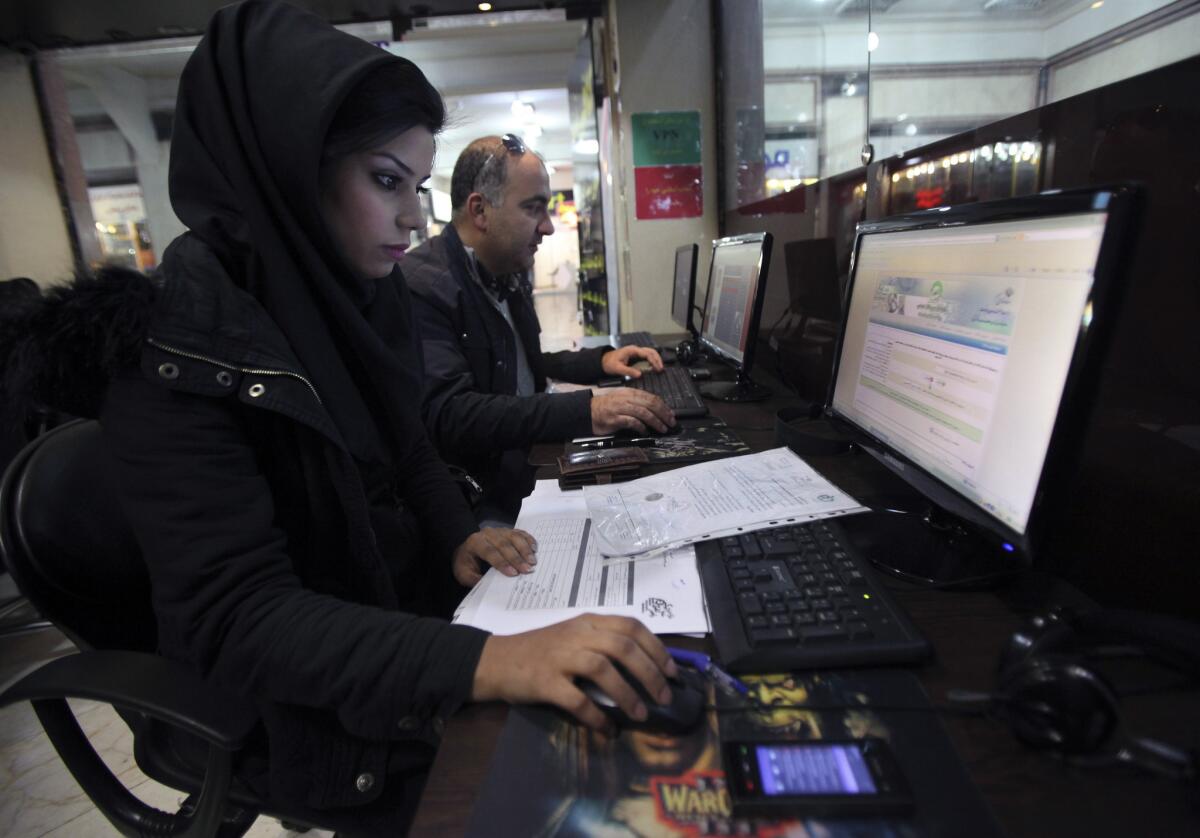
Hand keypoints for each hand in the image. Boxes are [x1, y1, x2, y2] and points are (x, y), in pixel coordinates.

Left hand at [452, 528, 537, 585]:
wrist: (467, 549)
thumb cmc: (466, 563)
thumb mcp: (464, 574)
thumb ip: (474, 579)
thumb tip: (487, 587)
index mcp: (475, 543)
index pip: (490, 552)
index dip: (502, 563)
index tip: (513, 573)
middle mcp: (488, 534)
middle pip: (504, 544)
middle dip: (516, 558)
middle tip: (527, 569)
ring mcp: (499, 531)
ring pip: (514, 537)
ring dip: (524, 549)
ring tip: (533, 561)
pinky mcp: (508, 531)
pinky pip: (520, 533)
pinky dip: (528, 539)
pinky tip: (534, 548)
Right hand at [471, 614, 679, 729]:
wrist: (495, 660)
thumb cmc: (539, 650)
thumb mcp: (573, 637)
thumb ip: (603, 644)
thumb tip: (645, 669)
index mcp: (588, 622)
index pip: (632, 627)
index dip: (657, 649)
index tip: (672, 672)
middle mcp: (577, 634)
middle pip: (624, 647)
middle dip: (650, 673)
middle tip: (664, 698)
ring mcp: (560, 656)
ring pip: (604, 669)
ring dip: (628, 694)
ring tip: (641, 714)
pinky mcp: (545, 681)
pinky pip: (577, 699)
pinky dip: (596, 715)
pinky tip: (607, 729)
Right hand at [591, 388, 673, 433]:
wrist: (587, 410)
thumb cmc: (607, 407)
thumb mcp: (623, 400)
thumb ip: (637, 403)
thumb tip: (655, 411)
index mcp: (630, 392)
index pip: (651, 397)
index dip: (663, 406)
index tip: (670, 414)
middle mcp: (626, 398)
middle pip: (650, 404)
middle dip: (663, 414)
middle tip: (670, 422)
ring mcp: (620, 408)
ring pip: (644, 412)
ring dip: (656, 421)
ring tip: (662, 428)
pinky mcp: (615, 419)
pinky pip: (632, 422)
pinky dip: (641, 427)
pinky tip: (645, 432)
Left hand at [602, 345, 663, 377]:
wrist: (604, 361)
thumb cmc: (609, 363)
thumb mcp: (617, 369)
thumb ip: (628, 371)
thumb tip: (640, 374)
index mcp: (632, 350)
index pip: (646, 353)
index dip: (653, 361)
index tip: (657, 368)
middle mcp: (635, 349)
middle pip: (651, 351)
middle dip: (657, 359)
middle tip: (661, 369)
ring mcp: (636, 352)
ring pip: (650, 353)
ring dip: (656, 359)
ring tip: (659, 368)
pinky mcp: (636, 356)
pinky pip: (647, 356)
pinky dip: (652, 361)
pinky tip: (654, 367)